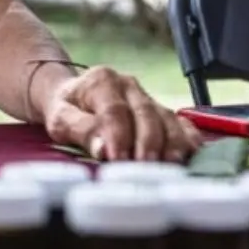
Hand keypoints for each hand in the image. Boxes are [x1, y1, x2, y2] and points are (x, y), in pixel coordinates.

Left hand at [41, 66, 202, 161]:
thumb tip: (102, 150)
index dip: (119, 136)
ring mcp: (149, 98)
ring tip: (169, 167)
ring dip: (171, 144)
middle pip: (146, 114)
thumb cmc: (66, 110)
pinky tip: (189, 157)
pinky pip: (182, 124)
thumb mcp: (59, 118)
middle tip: (145, 167)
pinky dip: (188, 141)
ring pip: (167, 119)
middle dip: (148, 143)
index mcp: (102, 81)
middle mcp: (129, 85)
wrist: (73, 98)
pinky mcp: (162, 113)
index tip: (118, 159)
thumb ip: (79, 130)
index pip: (114, 110)